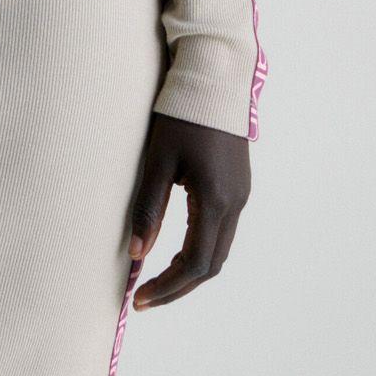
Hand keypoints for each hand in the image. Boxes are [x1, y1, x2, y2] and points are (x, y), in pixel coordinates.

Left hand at [127, 112, 250, 308]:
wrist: (213, 77)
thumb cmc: (181, 115)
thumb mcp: (158, 160)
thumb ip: (148, 209)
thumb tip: (136, 253)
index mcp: (215, 200)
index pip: (194, 264)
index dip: (167, 287)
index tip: (139, 297)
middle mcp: (235, 204)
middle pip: (210, 265)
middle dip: (178, 286)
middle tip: (145, 296)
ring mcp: (240, 195)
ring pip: (218, 250)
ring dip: (190, 270)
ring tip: (157, 277)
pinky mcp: (238, 186)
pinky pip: (222, 231)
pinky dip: (200, 249)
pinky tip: (176, 248)